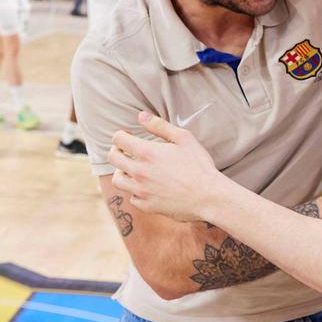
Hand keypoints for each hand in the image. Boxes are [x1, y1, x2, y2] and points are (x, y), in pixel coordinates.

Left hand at [108, 112, 222, 219]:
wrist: (208, 197)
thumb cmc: (199, 166)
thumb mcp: (184, 138)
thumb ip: (160, 126)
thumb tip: (141, 116)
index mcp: (146, 153)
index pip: (118, 139)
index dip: (121, 135)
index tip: (127, 136)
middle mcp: (139, 172)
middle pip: (113, 158)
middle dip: (117, 151)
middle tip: (125, 151)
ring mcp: (141, 191)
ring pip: (118, 180)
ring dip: (122, 172)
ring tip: (131, 169)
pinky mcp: (147, 205)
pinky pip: (132, 197)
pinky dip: (136, 191)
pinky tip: (145, 187)